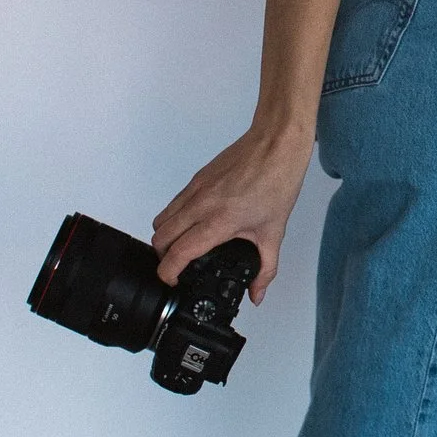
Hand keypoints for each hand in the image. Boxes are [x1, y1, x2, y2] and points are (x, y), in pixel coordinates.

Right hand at [152, 122, 312, 301]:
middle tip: (177, 267)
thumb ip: (266, 269)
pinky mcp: (196, 178)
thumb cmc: (277, 181)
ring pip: (161, 218)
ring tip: (181, 247)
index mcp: (219, 221)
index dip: (169, 272)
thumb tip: (257, 293)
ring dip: (165, 237)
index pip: (178, 252)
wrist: (276, 144)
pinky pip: (173, 203)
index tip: (174, 281)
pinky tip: (192, 224)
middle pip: (160, 237)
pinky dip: (174, 218)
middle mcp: (201, 204)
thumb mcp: (274, 233)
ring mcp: (195, 189)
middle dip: (163, 257)